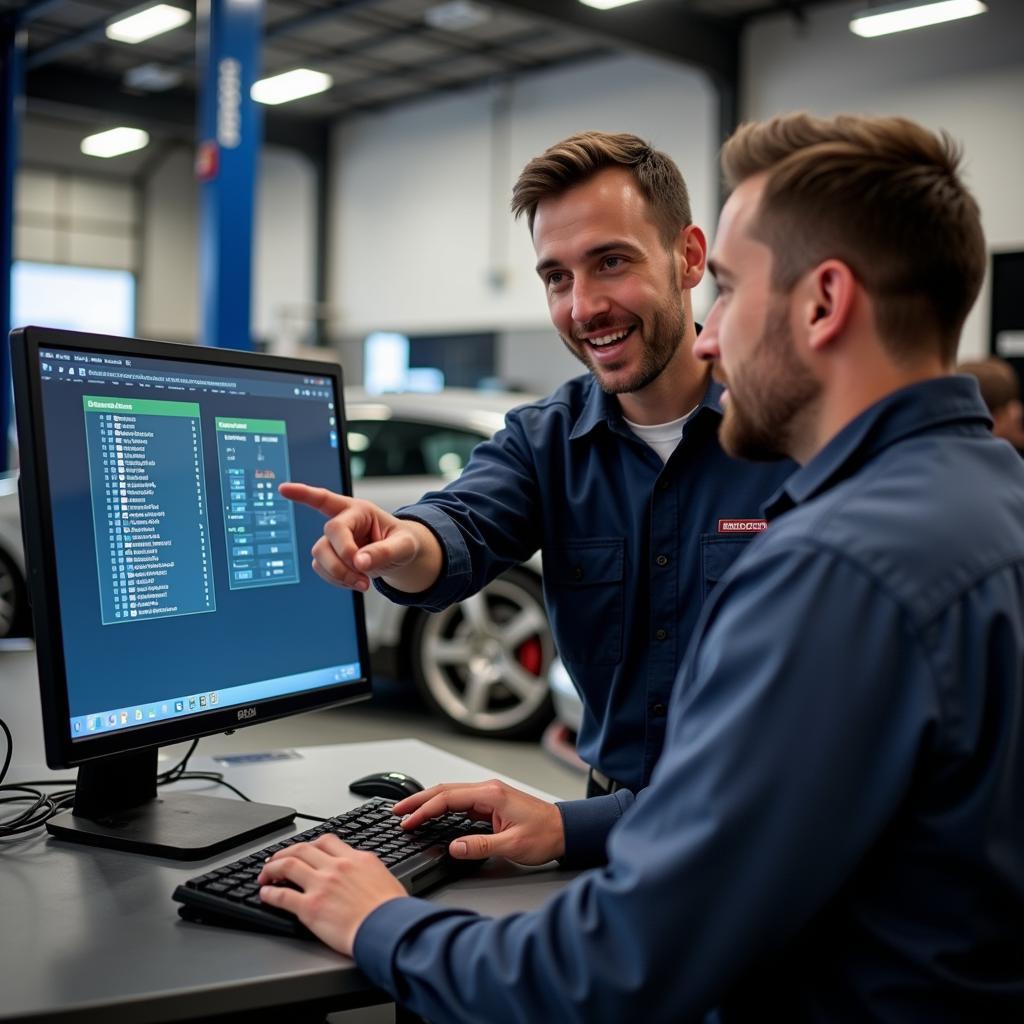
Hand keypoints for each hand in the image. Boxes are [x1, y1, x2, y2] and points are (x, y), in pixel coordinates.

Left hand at [257, 834, 405, 955]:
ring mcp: (321, 885)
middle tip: (276, 861)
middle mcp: (336, 867)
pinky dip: (269, 894)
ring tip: (265, 875)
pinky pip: (282, 896)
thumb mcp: (384, 877)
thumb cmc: (392, 910)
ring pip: (287, 866)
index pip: (326, 841)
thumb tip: (364, 874)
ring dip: (272, 869)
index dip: (309, 844)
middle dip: (284, 853)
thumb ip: (367, 871)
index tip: (303, 850)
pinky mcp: (310, 908)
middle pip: (302, 849)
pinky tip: (265, 896)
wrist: (388, 928)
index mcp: (355, 859)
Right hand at [279, 482, 441, 593]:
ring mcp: (333, 540)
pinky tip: (355, 581)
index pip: (328, 500)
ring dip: (340, 573)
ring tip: (364, 583)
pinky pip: (322, 569)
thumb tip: (359, 562)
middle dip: (344, 559)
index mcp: (360, 510)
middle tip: (364, 573)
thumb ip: (385, 552)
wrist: (400, 557)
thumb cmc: (403, 543)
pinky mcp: (329, 556)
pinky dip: (338, 580)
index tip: (284, 489)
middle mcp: (342, 522)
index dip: (304, 494)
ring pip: (320, 556)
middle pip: (328, 537)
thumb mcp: (404, 546)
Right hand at [394, 780, 564, 865]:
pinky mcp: (492, 805)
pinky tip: (434, 815)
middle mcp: (489, 790)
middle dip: (419, 801)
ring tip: (409, 813)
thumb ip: (480, 846)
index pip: (448, 798)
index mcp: (491, 795)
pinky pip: (461, 803)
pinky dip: (443, 808)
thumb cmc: (545, 835)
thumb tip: (454, 847)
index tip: (407, 820)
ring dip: (429, 803)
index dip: (424, 809)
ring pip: (452, 795)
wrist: (566, 831)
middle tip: (398, 812)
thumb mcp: (512, 846)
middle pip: (445, 791)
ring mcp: (490, 796)